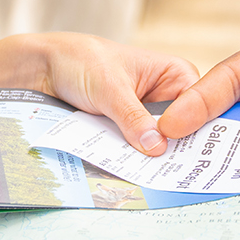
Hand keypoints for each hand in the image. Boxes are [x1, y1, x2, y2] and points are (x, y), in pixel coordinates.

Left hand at [0, 32, 199, 155]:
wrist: (42, 69)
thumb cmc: (80, 60)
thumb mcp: (110, 87)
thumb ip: (133, 117)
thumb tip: (157, 147)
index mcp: (174, 76)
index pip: (197, 107)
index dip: (194, 130)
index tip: (186, 154)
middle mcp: (166, 98)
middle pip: (180, 131)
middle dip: (171, 150)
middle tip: (169, 174)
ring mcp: (146, 118)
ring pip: (156, 145)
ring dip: (147, 159)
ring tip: (148, 178)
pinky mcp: (126, 133)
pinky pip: (133, 151)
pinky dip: (128, 160)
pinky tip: (127, 174)